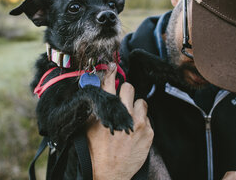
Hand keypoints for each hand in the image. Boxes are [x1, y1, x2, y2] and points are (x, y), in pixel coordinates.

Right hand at [86, 65, 153, 179]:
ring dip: (135, 108)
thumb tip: (97, 92)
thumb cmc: (94, 151)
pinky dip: (142, 122)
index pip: (109, 82)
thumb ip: (93, 107)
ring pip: (141, 102)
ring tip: (128, 119)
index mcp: (106, 110)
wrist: (107, 174)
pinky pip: (148, 118)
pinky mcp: (149, 132)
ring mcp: (138, 122)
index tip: (113, 67)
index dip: (111, 73)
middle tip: (121, 102)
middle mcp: (124, 112)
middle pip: (128, 87)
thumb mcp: (87, 126)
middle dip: (124, 92)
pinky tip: (133, 131)